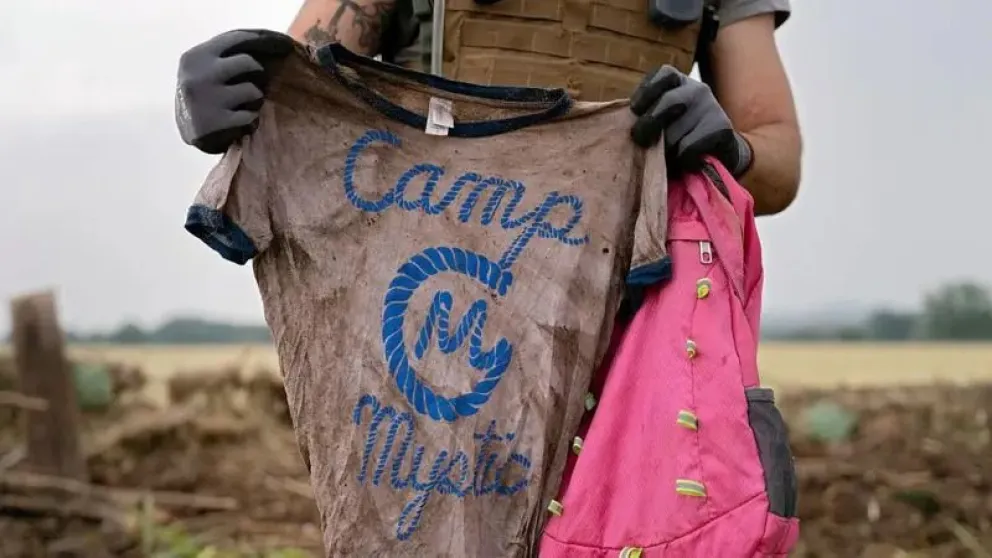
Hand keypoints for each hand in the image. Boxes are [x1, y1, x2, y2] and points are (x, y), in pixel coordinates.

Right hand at [175, 30, 294, 153]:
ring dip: (256, 98)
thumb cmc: (203, 94)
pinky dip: (251, 119)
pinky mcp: (214, 123)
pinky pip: (250, 116)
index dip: (264, 39)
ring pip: (252, 90)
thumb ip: (226, 56)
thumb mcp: (204, 68)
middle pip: (248, 62)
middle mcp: (198, 75)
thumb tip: (268, 44)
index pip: (236, 38)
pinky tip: (243, 120)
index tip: (283, 44)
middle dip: (259, 72)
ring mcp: (206, 100)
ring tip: (247, 104)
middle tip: (259, 81)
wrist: (185, 131)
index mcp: (196, 57)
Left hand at [629, 65, 751, 176]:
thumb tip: (625, 124)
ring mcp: (710, 106)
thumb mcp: (663, 117)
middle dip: (648, 125)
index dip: (645, 93)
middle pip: (666, 103)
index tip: (635, 111)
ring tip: (670, 156)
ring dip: (666, 151)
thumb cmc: (681, 134)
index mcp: (679, 81)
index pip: (662, 75)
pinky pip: (687, 148)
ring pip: (674, 133)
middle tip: (641, 141)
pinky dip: (682, 160)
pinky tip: (688, 161)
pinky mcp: (720, 127)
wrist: (719, 152)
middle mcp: (697, 89)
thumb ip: (646, 114)